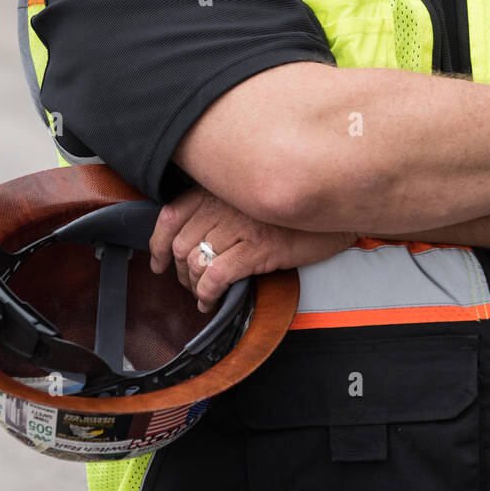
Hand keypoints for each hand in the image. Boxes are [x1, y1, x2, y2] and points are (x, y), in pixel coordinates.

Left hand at [148, 185, 356, 311]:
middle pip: (180, 243)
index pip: (171, 214)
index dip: (157, 243)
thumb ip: (220, 208)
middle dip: (178, 271)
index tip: (157, 261)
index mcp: (221, 188)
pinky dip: (207, 294)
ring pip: (195, 260)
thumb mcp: (249, 199)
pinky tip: (211, 302)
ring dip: (193, 286)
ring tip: (202, 296)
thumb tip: (190, 239)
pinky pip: (217, 275)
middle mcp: (226, 202)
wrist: (332, 212)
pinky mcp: (258, 247)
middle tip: (188, 285)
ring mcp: (241, 224)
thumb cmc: (291, 209)